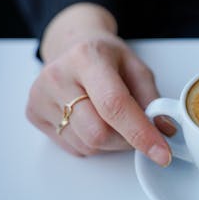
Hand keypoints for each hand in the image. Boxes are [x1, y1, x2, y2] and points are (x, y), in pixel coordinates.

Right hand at [26, 3, 173, 165]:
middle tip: (135, 129)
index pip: (114, 105)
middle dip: (126, 140)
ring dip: (109, 142)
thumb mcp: (136, 68)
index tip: (162, 154)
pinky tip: (90, 118)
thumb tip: (165, 130)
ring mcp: (40, 95)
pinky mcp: (33, 113)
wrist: (72, 45)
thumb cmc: (107, 57)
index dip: (141, 133)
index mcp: (87, 57)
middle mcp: (58, 76)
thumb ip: (152, 99)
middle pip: (98, 133)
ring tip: (108, 117)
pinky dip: (91, 142)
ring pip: (87, 145)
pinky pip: (73, 147)